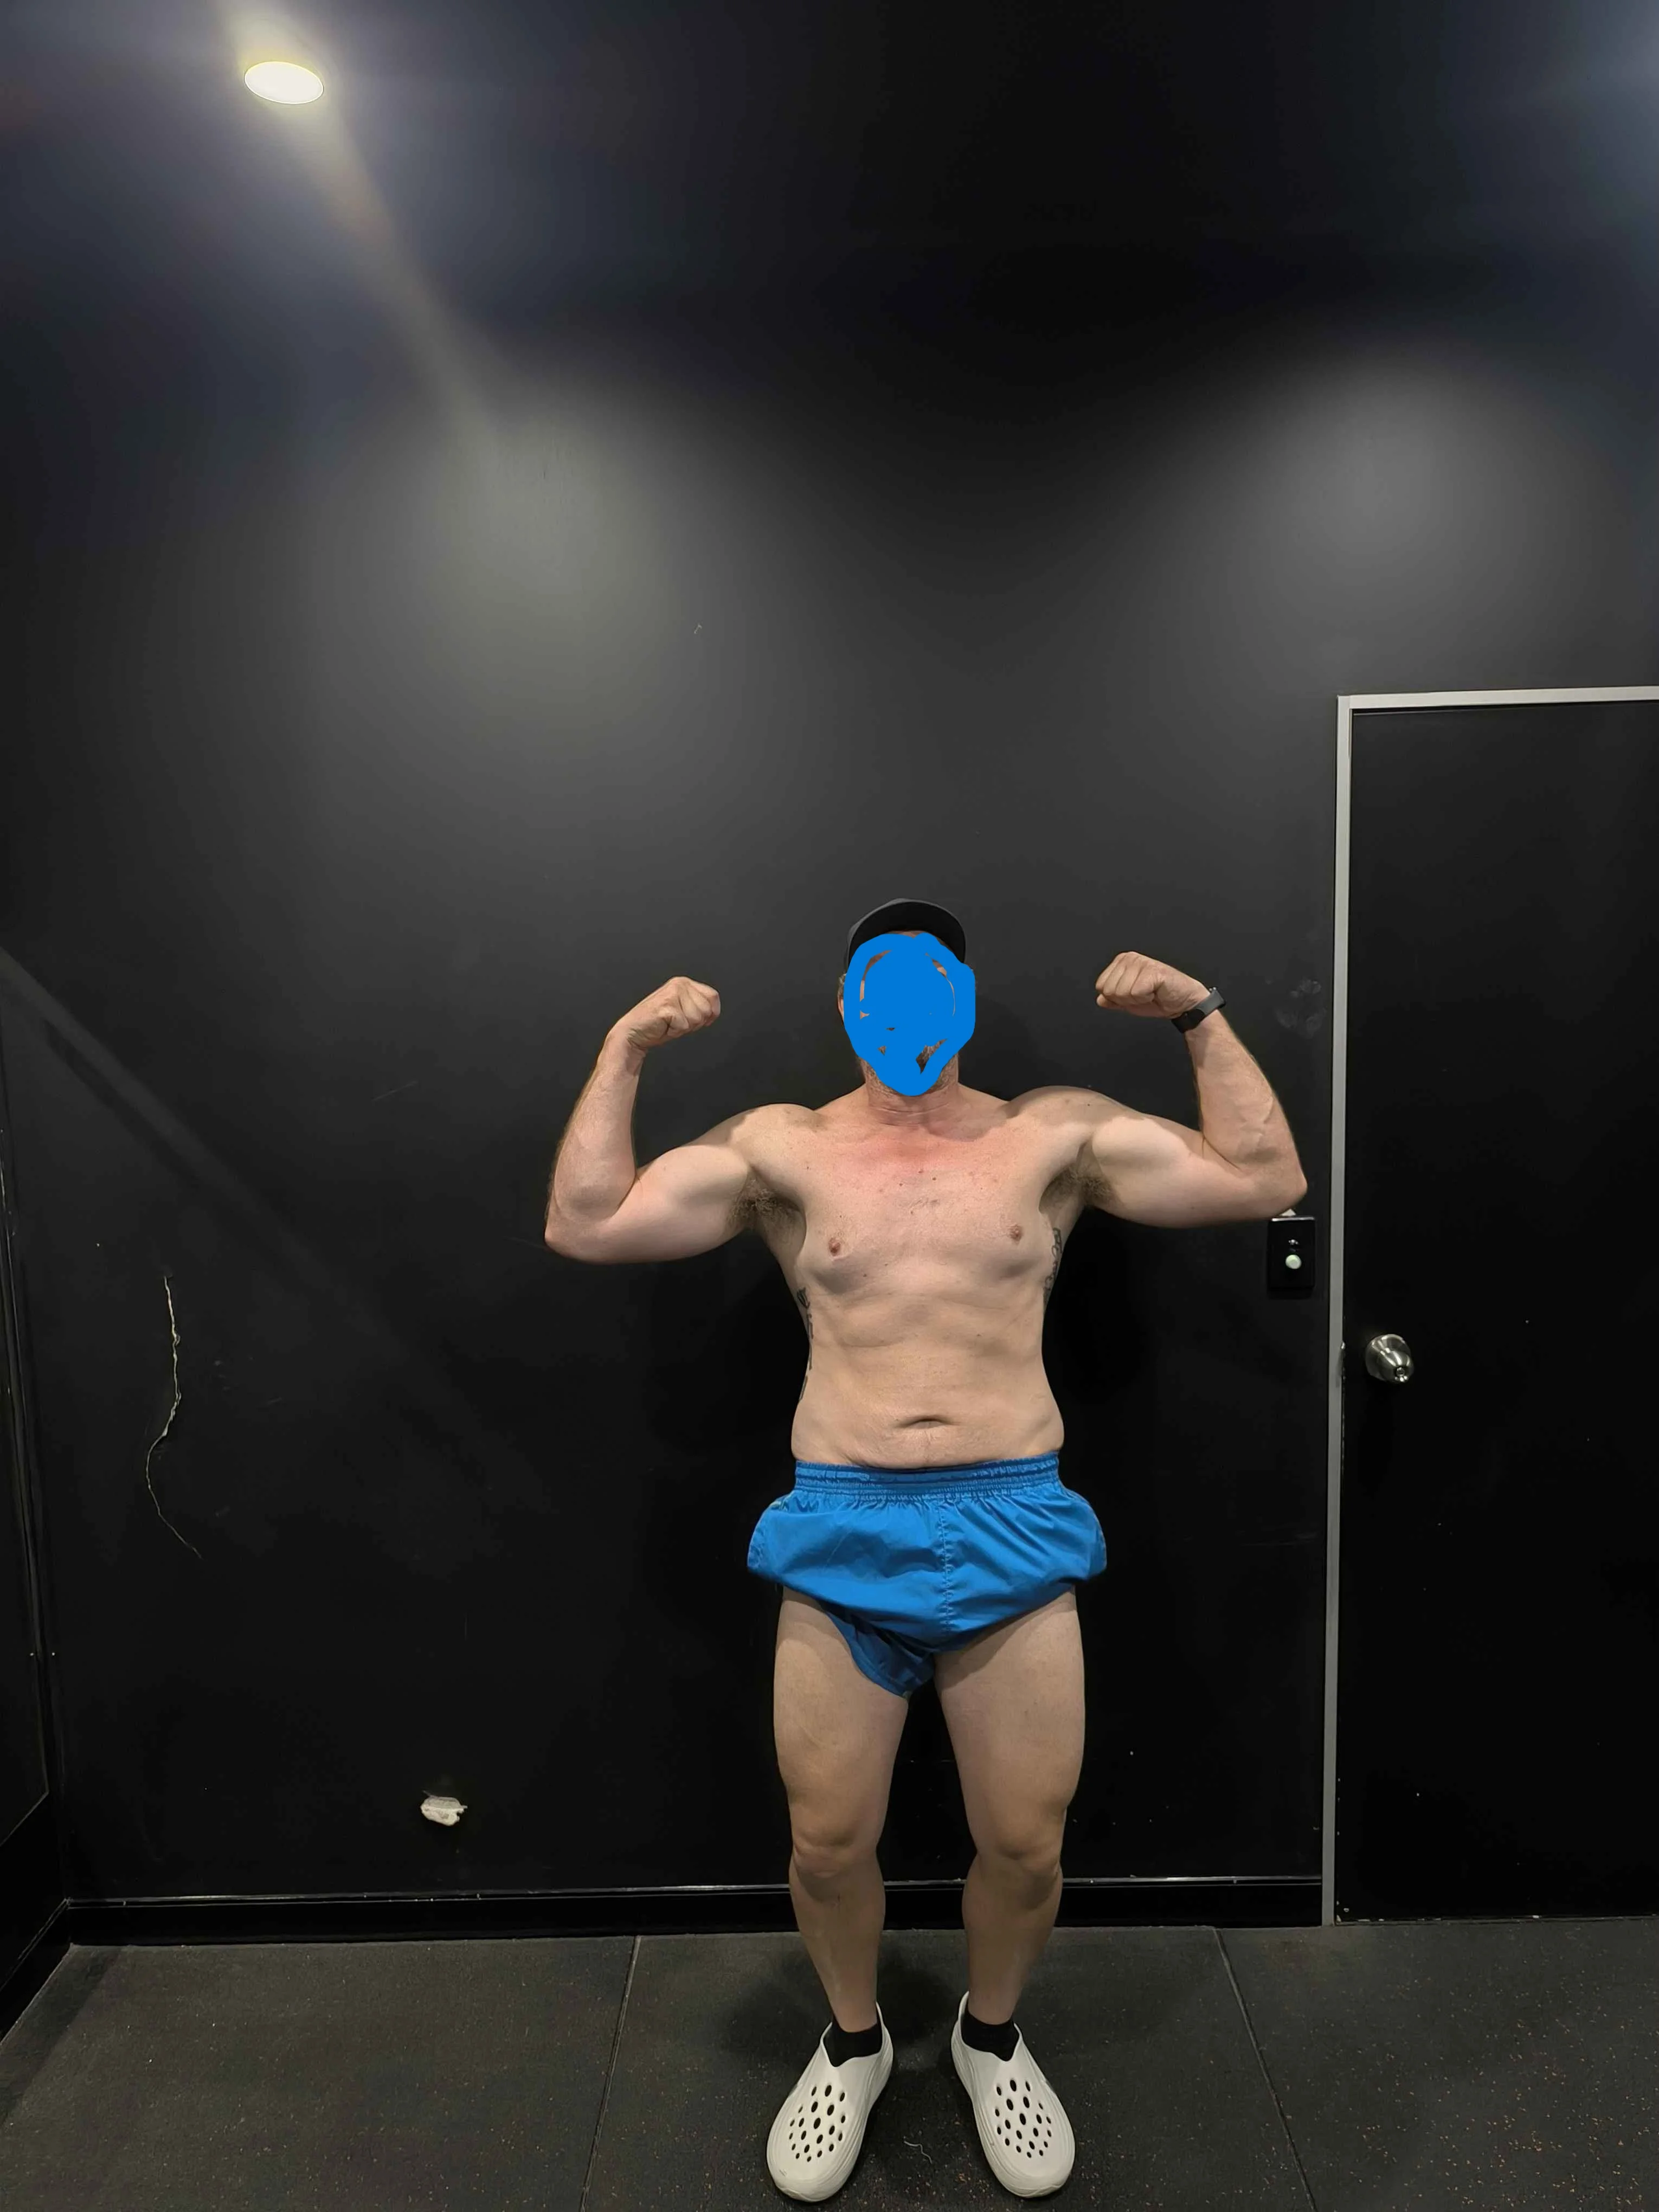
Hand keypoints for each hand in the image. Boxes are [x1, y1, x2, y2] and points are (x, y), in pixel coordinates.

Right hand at [612, 977, 721, 1053]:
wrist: (633, 1032)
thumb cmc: (657, 1024)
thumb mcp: (683, 1010)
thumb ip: (698, 1005)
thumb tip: (713, 1011)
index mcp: (683, 982)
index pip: (713, 996)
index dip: (711, 1013)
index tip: (698, 1020)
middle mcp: (679, 984)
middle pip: (706, 1010)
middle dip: (694, 1023)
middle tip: (677, 1022)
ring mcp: (672, 994)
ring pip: (697, 1019)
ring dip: (684, 1028)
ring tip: (670, 1023)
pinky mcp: (666, 1006)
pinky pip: (684, 1026)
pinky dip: (675, 1032)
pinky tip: (664, 1026)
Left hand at [1094, 951, 1209, 1018]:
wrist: (1182, 1001)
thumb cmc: (1159, 997)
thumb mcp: (1129, 1001)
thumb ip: (1113, 1000)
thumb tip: (1100, 999)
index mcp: (1121, 962)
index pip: (1100, 986)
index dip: (1116, 998)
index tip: (1132, 995)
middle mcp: (1129, 958)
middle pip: (1109, 990)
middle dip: (1125, 999)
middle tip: (1142, 994)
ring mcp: (1141, 962)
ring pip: (1122, 992)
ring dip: (1137, 999)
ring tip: (1149, 993)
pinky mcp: (1152, 970)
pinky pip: (1136, 993)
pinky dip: (1146, 999)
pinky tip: (1155, 992)